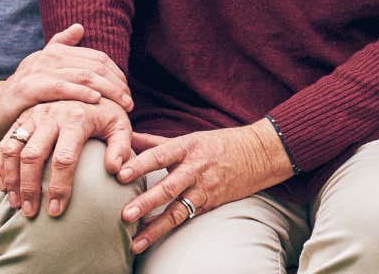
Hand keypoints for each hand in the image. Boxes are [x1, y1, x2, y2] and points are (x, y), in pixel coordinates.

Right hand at [0, 24, 132, 139]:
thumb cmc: (21, 95)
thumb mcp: (42, 70)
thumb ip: (60, 47)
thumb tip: (79, 26)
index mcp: (55, 52)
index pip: (96, 57)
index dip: (116, 72)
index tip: (127, 89)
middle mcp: (48, 57)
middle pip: (94, 65)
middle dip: (116, 83)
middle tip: (129, 100)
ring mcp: (38, 71)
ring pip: (83, 75)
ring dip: (107, 90)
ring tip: (122, 103)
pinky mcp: (29, 88)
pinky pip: (61, 87)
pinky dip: (81, 92)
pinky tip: (96, 101)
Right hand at [0, 98, 133, 217]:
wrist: (89, 88)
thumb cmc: (106, 114)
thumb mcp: (120, 126)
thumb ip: (121, 148)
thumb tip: (115, 171)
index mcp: (76, 118)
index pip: (64, 159)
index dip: (58, 187)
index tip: (56, 210)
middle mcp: (51, 114)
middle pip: (33, 156)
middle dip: (30, 188)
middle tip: (30, 213)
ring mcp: (33, 115)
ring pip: (13, 150)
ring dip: (12, 179)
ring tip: (16, 204)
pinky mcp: (22, 118)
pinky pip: (4, 143)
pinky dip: (0, 166)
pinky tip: (5, 187)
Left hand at [115, 122, 294, 253]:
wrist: (258, 154)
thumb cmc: (218, 144)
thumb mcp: (189, 138)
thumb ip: (155, 142)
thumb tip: (125, 137)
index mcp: (187, 147)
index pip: (160, 155)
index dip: (141, 164)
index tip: (120, 173)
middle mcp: (195, 169)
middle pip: (168, 187)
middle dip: (146, 202)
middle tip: (125, 215)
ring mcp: (204, 188)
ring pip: (177, 210)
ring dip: (155, 227)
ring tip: (136, 242)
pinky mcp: (210, 203)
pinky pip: (187, 217)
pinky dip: (169, 228)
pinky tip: (153, 239)